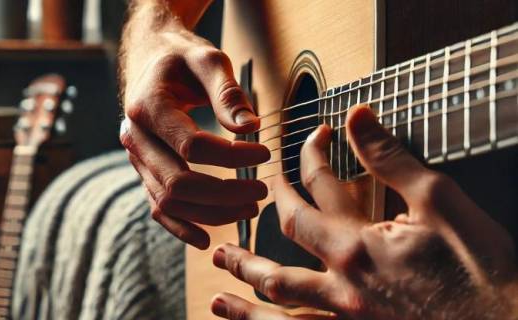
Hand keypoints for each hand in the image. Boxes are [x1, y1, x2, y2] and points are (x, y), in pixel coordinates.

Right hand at [119, 4, 269, 248]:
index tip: (265, 155)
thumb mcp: (208, 59)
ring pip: (169, 201)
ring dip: (210, 213)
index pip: (192, 146)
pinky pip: (157, 206)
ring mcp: (136, 158)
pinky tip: (207, 239)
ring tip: (249, 209)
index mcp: (148, 106)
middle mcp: (134, 137)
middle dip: (225, 195)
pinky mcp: (143, 170)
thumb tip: (250, 129)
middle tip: (261, 193)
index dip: (233, 158)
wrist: (151, 58)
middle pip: (179, 183)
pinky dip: (181, 226)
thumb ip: (228, 92)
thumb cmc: (182, 57)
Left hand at [210, 106, 515, 318]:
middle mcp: (339, 280)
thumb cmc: (480, 270)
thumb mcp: (439, 202)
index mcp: (356, 243)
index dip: (306, 159)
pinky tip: (252, 318)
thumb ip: (390, 160)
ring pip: (278, 293)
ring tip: (219, 265)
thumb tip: (356, 119)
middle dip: (264, 206)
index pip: (313, 192)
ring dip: (246, 273)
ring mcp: (343, 313)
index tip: (312, 137)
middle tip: (245, 192)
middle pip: (283, 237)